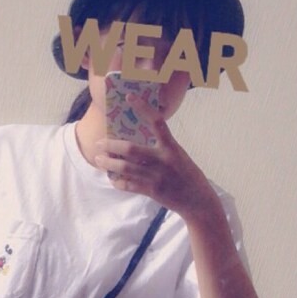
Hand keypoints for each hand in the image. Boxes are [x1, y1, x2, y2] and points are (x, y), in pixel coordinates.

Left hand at [93, 95, 217, 219]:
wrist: (197, 200)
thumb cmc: (188, 174)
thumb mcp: (179, 155)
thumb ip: (162, 147)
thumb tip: (139, 142)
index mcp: (171, 147)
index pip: (157, 122)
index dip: (143, 108)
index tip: (129, 97)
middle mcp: (163, 160)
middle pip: (130, 149)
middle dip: (111, 145)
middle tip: (99, 143)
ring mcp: (156, 176)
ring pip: (125, 168)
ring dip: (109, 163)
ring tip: (99, 160)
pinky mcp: (152, 191)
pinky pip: (129, 185)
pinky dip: (118, 181)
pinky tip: (112, 179)